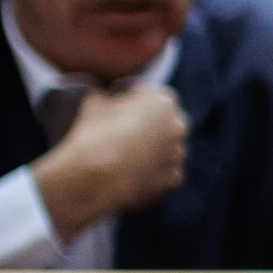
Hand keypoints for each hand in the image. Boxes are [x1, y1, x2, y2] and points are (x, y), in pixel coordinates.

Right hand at [27, 82, 188, 234]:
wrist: (96, 178)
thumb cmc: (95, 134)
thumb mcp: (94, 101)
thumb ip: (107, 95)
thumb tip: (106, 95)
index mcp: (163, 101)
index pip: (150, 96)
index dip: (132, 101)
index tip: (118, 109)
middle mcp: (178, 125)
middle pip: (164, 122)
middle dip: (148, 125)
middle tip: (123, 134)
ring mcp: (178, 153)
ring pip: (167, 149)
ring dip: (152, 151)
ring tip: (125, 157)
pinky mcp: (174, 178)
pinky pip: (164, 172)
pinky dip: (151, 173)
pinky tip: (131, 175)